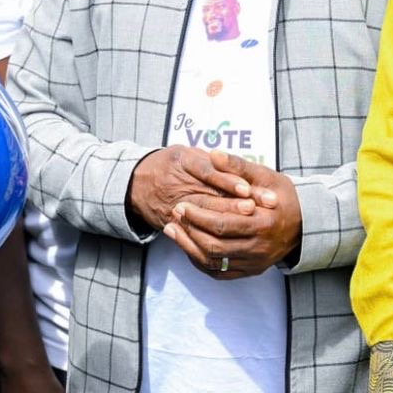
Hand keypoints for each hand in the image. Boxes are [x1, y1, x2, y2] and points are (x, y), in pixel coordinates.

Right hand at [125, 145, 255, 230]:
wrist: (136, 182)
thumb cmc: (169, 164)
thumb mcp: (185, 152)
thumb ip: (208, 158)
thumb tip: (234, 162)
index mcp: (181, 161)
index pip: (207, 170)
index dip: (228, 179)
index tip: (248, 187)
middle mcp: (176, 183)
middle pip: (208, 195)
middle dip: (234, 203)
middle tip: (257, 208)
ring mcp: (173, 204)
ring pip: (202, 215)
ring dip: (227, 220)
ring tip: (249, 222)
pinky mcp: (172, 222)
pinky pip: (192, 231)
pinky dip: (211, 236)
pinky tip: (232, 239)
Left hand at [163, 152, 301, 278]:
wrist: (305, 223)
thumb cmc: (282, 196)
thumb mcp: (265, 175)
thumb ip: (238, 166)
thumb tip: (214, 154)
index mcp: (262, 224)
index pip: (222, 224)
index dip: (198, 216)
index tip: (181, 204)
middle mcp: (259, 248)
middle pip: (215, 246)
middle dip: (190, 230)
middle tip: (174, 214)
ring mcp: (255, 262)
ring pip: (215, 263)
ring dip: (189, 247)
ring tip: (171, 230)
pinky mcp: (251, 270)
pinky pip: (220, 273)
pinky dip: (200, 261)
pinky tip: (187, 245)